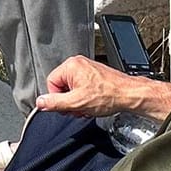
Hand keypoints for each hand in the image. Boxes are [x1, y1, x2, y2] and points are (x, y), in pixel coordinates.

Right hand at [33, 55, 170, 119]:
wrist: (129, 95)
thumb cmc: (109, 95)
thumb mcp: (77, 103)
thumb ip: (55, 103)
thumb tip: (40, 102)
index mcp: (71, 66)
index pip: (51, 84)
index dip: (58, 99)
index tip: (68, 106)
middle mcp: (78, 63)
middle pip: (61, 86)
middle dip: (69, 101)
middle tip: (79, 107)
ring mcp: (87, 68)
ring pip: (72, 89)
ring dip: (78, 101)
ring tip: (88, 106)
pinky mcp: (94, 75)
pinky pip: (82, 87)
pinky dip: (85, 98)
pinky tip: (94, 103)